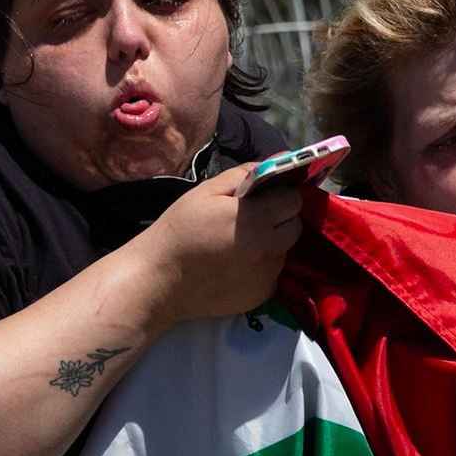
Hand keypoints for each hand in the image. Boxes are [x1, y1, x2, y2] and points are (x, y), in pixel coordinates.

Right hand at [124, 163, 304, 327]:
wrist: (160, 280)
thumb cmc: (179, 230)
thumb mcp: (205, 192)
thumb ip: (245, 173)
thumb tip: (278, 160)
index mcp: (255, 219)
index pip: (293, 199)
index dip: (278, 195)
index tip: (261, 199)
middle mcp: (267, 249)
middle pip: (295, 225)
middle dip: (280, 218)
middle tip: (251, 220)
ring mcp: (266, 275)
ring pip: (285, 250)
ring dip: (271, 243)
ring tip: (239, 244)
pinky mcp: (262, 295)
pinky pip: (273, 273)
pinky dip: (262, 267)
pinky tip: (236, 265)